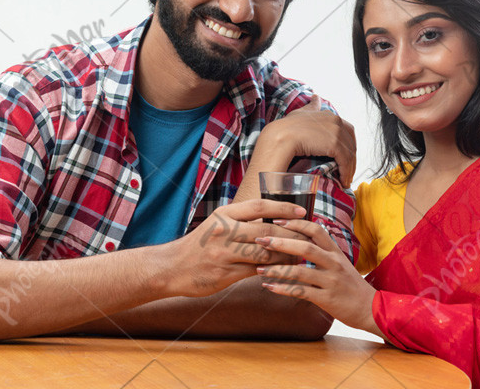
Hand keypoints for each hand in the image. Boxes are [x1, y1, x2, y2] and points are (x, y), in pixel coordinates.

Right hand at [162, 199, 311, 297]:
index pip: (260, 206)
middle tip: (308, 237)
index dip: (283, 207)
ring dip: (287, 255)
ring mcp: (225, 253)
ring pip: (266, 254)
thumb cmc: (198, 245)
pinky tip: (284, 270)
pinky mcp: (226, 274)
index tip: (301, 211)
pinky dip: (273, 270)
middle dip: (292, 234)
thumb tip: (271, 217)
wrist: (171, 267)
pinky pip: (257, 271)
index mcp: (224, 215)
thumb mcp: (216, 224)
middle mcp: (225, 232)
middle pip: (268, 231)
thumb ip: (240, 220)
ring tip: (301, 255)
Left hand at [255, 219, 382, 336]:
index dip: (295, 223)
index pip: (315, 230)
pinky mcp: (327, 299)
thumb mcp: (340, 262)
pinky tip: (269, 287)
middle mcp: (333, 263)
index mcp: (335, 251)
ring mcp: (331, 281)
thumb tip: (302, 236)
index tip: (276, 220)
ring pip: (300, 271)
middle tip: (260, 240)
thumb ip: (323, 250)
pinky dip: (283, 289)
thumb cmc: (351, 285)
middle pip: (305, 247)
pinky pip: (301, 292)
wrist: (371, 308)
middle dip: (280, 243)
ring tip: (259, 268)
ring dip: (277, 269)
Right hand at [261, 95, 356, 187]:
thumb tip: (316, 97)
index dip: (348, 145)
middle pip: (351, 143)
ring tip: (345, 179)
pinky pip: (346, 161)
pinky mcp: (334, 144)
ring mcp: (336, 132)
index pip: (348, 131)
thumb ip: (311, 106)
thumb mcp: (301, 112)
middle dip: (351, 158)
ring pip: (350, 154)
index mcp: (330, 115)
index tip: (346, 157)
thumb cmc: (287, 127)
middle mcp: (336, 121)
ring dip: (350, 169)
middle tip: (347, 171)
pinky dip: (346, 172)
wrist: (280, 136)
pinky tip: (343, 180)